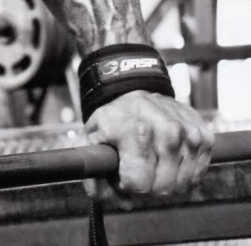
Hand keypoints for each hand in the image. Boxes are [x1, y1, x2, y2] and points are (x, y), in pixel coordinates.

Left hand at [85, 90, 213, 203]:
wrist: (136, 92)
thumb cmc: (114, 119)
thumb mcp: (90, 137)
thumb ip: (92, 170)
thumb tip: (115, 201)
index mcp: (133, 129)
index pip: (138, 184)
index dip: (126, 185)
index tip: (121, 173)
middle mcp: (165, 129)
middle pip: (162, 189)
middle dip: (147, 187)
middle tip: (138, 169)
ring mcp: (188, 132)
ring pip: (182, 186)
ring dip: (167, 182)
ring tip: (153, 162)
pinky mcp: (204, 136)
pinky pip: (197, 176)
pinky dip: (183, 173)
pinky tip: (169, 158)